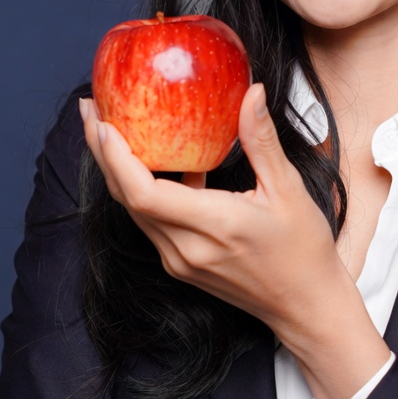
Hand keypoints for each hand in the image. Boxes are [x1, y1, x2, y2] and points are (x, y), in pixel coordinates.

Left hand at [80, 85, 389, 398]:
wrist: (306, 306)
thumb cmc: (304, 250)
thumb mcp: (288, 189)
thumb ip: (262, 140)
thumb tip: (253, 92)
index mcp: (213, 226)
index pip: (144, 192)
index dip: (116, 156)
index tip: (103, 120)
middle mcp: (186, 249)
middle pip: (126, 198)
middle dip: (103, 152)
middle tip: (92, 109)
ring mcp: (179, 261)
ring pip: (134, 211)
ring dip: (116, 170)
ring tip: (109, 129)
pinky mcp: (181, 266)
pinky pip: (151, 222)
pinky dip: (141, 189)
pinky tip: (155, 161)